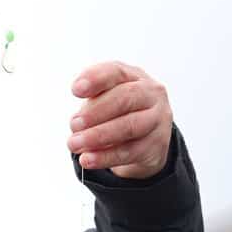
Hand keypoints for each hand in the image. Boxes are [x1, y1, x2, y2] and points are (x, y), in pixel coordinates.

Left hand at [67, 61, 172, 178]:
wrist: (147, 139)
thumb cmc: (119, 113)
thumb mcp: (105, 100)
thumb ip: (92, 103)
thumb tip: (77, 121)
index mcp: (133, 76)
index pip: (115, 71)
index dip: (95, 79)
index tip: (76, 90)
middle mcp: (150, 93)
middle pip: (125, 98)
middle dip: (96, 112)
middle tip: (73, 125)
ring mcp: (157, 119)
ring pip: (129, 126)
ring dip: (98, 136)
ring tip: (74, 144)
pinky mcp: (156, 144)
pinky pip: (129, 152)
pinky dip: (106, 157)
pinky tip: (88, 159)